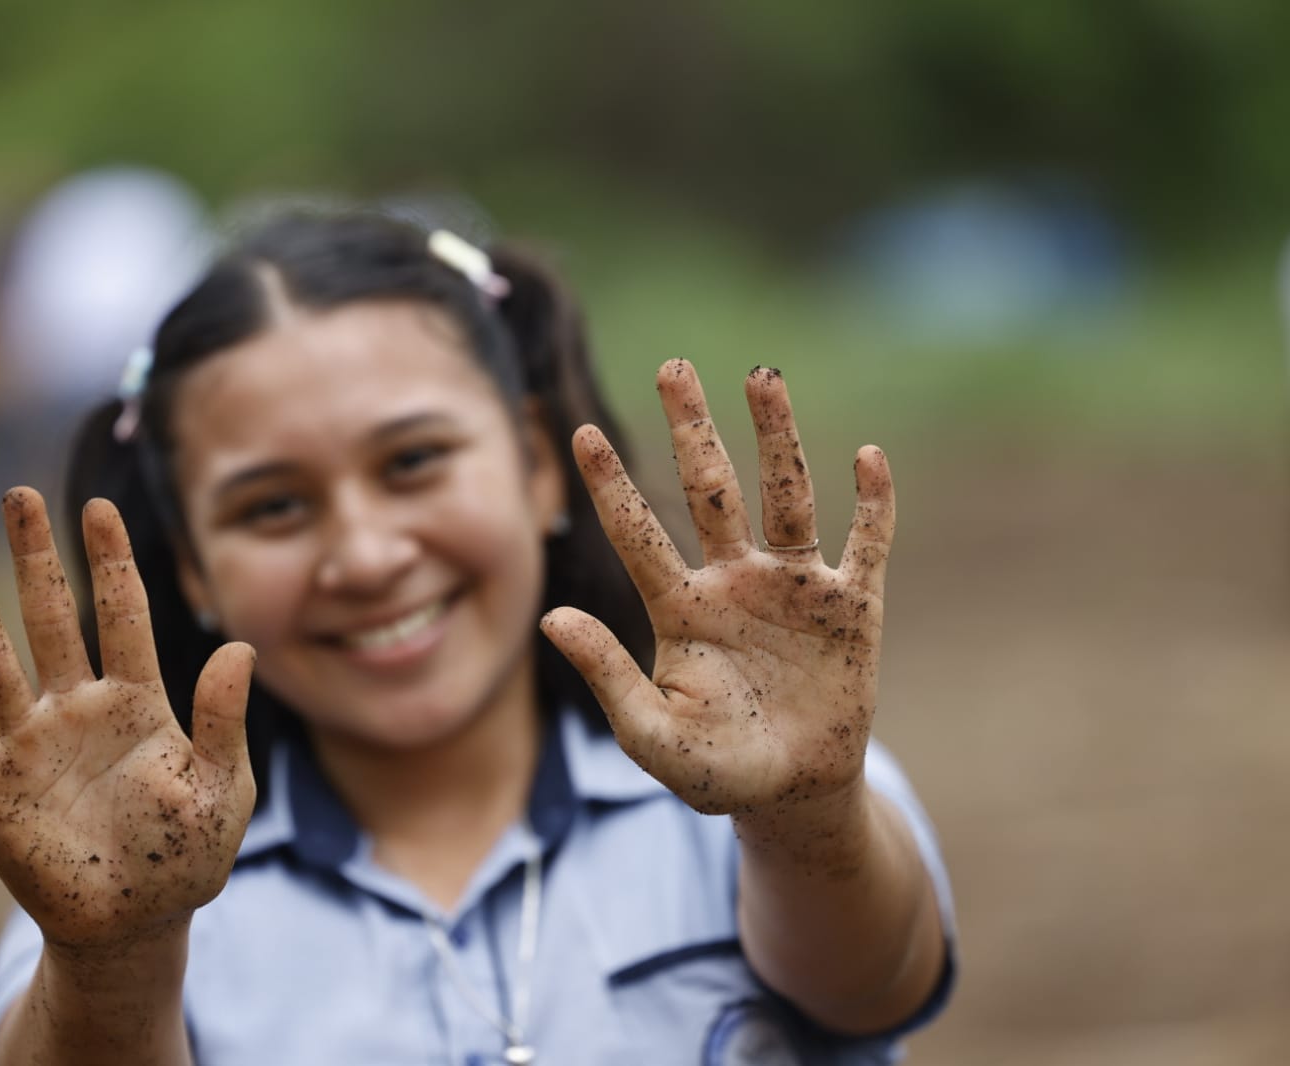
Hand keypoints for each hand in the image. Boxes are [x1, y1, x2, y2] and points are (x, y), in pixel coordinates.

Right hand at [0, 489, 254, 950]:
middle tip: (19, 496)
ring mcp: (29, 745)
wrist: (134, 925)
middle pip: (52, 618)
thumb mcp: (223, 789)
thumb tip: (242, 647)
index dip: (110, 561)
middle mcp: (77, 709)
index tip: (99, 505)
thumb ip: (225, 720)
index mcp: (137, 702)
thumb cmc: (184, 854)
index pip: (122, 614)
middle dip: (37, 558)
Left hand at [541, 360, 892, 818]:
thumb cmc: (716, 768)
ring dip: (777, 437)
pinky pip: (867, 544)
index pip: (638, 534)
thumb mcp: (652, 734)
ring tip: (762, 375)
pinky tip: (868, 457)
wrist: (793, 793)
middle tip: (674, 367)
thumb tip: (548, 619)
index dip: (612, 486)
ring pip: (786, 495)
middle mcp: (735, 580)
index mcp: (681, 607)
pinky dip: (873, 503)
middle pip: (711, 489)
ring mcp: (795, 587)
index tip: (580, 433)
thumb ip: (606, 676)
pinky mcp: (852, 606)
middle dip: (694, 428)